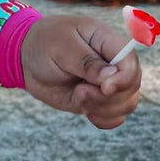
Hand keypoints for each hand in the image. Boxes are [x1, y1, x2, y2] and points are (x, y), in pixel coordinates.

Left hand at [19, 12, 141, 129]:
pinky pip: (114, 117)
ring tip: (78, 95)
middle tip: (80, 91)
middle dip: (109, 97)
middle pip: (132, 86)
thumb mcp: (61, 46)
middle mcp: (114, 63)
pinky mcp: (99, 100)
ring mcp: (108, 83)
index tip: (104, 87)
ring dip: (104, 108)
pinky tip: (84, 109)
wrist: (27, 57)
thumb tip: (111, 77)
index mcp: (109, 41)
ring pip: (127, 104)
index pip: (131, 62)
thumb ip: (86, 62)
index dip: (124, 79)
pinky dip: (103, 119)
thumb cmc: (45, 43)